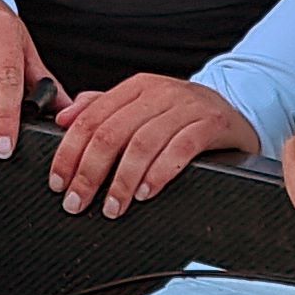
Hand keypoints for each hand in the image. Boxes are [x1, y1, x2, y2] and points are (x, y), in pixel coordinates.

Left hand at [49, 71, 260, 217]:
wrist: (237, 110)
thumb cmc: (182, 114)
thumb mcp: (141, 106)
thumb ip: (101, 109)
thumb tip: (62, 119)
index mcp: (136, 87)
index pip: (91, 118)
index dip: (69, 152)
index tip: (58, 182)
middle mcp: (158, 93)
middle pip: (112, 133)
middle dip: (90, 173)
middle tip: (77, 202)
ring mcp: (186, 107)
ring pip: (143, 143)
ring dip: (122, 181)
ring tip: (112, 206)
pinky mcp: (211, 123)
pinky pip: (180, 148)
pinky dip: (159, 173)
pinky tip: (145, 192)